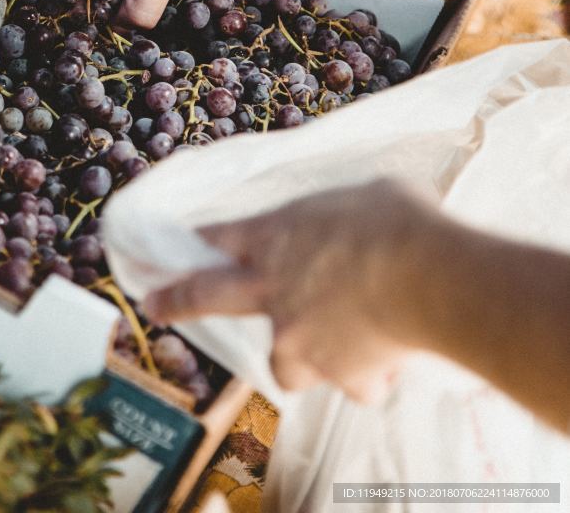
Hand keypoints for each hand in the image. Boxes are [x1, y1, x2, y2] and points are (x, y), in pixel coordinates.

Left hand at [143, 179, 439, 399]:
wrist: (425, 275)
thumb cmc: (397, 220)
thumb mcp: (364, 194)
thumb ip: (344, 214)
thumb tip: (364, 214)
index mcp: (274, 237)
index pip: (221, 236)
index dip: (200, 240)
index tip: (179, 242)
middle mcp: (273, 290)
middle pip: (206, 296)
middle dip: (174, 300)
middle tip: (152, 304)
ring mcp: (299, 338)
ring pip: (285, 364)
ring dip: (304, 359)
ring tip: (335, 353)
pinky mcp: (337, 373)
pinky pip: (352, 383)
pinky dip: (367, 377)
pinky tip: (390, 363)